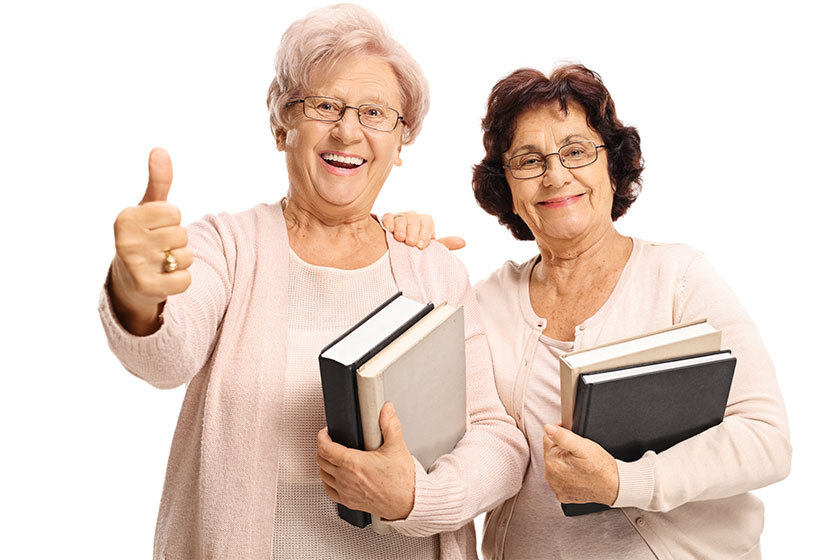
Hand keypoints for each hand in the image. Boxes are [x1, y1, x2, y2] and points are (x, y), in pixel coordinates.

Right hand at [109, 148, 192, 334]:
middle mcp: (125, 240)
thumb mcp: (149, 207)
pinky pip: (185, 279)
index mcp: (126, 218)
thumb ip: (159, 181)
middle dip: (176, 241)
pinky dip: (181, 280)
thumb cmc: (144, 236)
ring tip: (161, 263)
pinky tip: (165, 279)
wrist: (130, 280)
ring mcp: (134, 265)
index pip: (173, 212)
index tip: (156, 228)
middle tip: (158, 248)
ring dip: (180, 261)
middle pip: (181, 234)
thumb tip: (160, 150)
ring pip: (186, 256)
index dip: (171, 221)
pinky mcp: (146, 287)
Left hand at [316, 402, 415, 520]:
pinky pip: (329, 491)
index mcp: (354, 464)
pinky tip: (333, 477)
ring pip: (323, 475)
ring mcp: (346, 492)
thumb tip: (387, 410)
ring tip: (331, 456)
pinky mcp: (349, 502)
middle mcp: (346, 479)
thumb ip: (390, 424)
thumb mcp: (397, 447)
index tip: (326, 432)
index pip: (326, 448)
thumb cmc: (403, 480)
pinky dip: (327, 481)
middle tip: (329, 441)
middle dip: (322, 448)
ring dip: (324, 464)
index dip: (322, 437)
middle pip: (321, 461)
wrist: (409, 502)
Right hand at [381, 211, 465, 250]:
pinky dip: (388, 222)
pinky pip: (388, 217)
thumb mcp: (432, 248)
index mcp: (425, 223)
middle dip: (412, 231)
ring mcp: (401, 217)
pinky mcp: (388, 219)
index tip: (421, 246)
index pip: (427, 223)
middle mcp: (414, 218)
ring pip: (401, 218)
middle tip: (410, 242)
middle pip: (414, 219)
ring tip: (399, 238)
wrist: (400, 251)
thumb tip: (463, 242)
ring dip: (400, 228)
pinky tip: (389, 230)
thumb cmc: (418, 249)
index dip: (425, 234)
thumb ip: (445, 244)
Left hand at [543, 424, 618, 504]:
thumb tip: (548, 428)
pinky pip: (561, 479)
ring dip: (565, 462)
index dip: (561, 435)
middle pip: (552, 453)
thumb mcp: (583, 446)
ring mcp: (556, 487)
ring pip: (556, 465)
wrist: (615, 486)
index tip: (572, 438)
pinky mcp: (563, 495)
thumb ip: (562, 436)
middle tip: (580, 453)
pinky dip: (568, 475)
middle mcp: (550, 477)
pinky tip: (579, 474)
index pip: (548, 439)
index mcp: (552, 462)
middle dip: (563, 449)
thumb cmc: (601, 467)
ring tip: (580, 464)